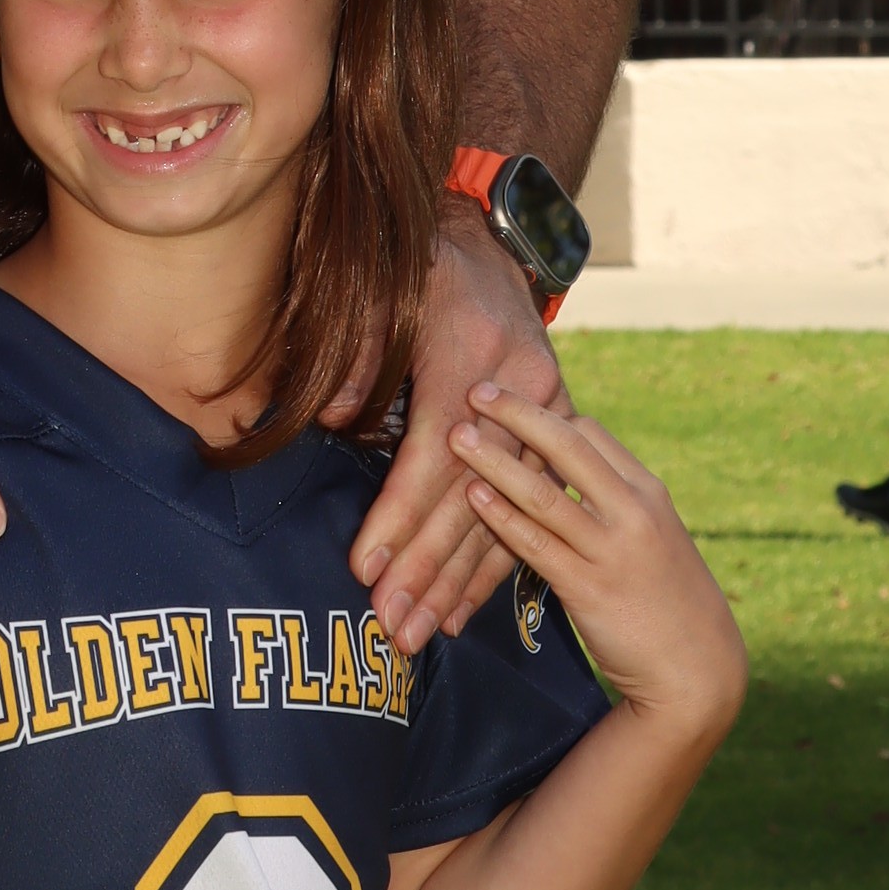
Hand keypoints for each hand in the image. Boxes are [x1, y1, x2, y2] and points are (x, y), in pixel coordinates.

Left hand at [348, 204, 560, 653]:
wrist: (491, 255)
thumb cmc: (424, 275)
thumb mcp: (384, 296)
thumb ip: (356, 356)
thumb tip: (332, 417)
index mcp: (475, 356)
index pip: (435, 454)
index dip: (400, 514)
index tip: (367, 569)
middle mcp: (524, 395)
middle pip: (471, 498)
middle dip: (428, 568)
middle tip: (391, 626)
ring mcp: (549, 422)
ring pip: (503, 514)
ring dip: (457, 582)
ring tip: (420, 634)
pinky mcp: (556, 443)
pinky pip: (525, 516)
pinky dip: (491, 567)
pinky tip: (460, 611)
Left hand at [443, 383, 744, 735]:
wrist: (698, 669)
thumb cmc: (668, 600)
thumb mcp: (654, 536)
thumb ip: (614, 504)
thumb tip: (564, 476)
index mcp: (648, 491)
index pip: (591, 432)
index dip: (545, 411)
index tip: (506, 396)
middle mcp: (632, 512)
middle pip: (567, 446)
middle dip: (518, 413)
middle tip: (476, 390)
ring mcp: (610, 550)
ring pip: (542, 493)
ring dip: (494, 460)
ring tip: (455, 436)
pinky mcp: (588, 589)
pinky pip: (535, 544)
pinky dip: (501, 517)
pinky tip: (472, 497)